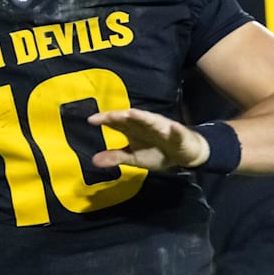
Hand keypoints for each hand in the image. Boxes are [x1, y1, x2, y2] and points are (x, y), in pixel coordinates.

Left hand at [88, 108, 209, 170]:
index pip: (116, 122)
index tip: (91, 120)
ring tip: (132, 113)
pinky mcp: (177, 134)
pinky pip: (176, 132)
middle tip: (109, 115)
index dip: (104, 119)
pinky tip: (172, 127)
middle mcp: (145, 124)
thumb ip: (115, 157)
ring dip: (143, 117)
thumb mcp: (134, 158)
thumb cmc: (155, 152)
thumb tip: (93, 160)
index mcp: (133, 129)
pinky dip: (174, 130)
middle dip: (120, 116)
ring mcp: (161, 128)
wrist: (182, 154)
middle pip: (131, 118)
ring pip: (151, 121)